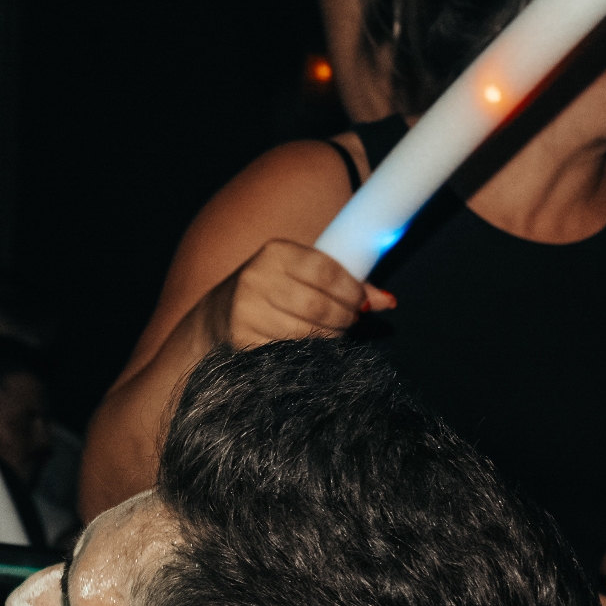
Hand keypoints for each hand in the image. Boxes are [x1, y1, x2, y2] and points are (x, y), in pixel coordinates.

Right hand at [196, 239, 394, 349]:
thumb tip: (387, 301)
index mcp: (275, 252)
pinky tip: (308, 347)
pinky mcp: (241, 339)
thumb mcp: (301, 274)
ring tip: (331, 333)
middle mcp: (256, 278)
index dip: (351, 290)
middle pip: (318, 306)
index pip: (326, 271)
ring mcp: (246, 310)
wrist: (218, 315)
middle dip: (343, 318)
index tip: (362, 303)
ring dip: (328, 338)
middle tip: (349, 322)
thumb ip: (343, 282)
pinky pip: (288, 351)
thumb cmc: (272, 290)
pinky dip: (306, 353)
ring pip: (305, 332)